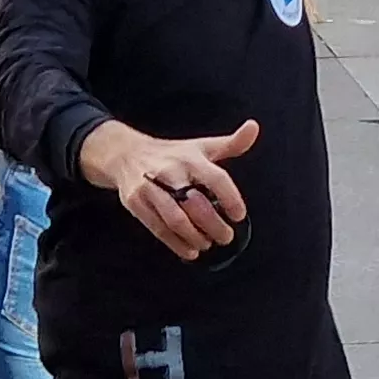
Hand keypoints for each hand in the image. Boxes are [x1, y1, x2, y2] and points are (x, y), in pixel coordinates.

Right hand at [82, 120, 258, 261]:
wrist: (125, 154)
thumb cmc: (171, 154)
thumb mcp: (200, 146)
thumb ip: (231, 143)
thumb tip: (253, 128)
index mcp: (190, 158)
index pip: (216, 179)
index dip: (231, 198)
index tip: (239, 215)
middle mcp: (170, 171)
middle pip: (195, 204)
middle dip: (214, 225)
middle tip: (226, 236)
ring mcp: (150, 188)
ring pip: (176, 220)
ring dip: (195, 237)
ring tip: (208, 244)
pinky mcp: (136, 203)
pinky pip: (158, 228)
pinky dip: (176, 244)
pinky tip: (190, 250)